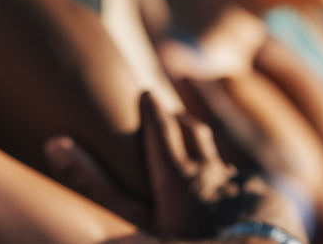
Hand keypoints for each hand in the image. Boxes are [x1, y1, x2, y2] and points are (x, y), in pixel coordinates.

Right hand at [45, 91, 239, 238]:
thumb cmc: (182, 240)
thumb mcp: (132, 217)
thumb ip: (94, 182)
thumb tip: (54, 143)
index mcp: (176, 173)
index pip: (161, 128)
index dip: (152, 109)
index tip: (146, 93)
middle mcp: (210, 173)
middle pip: (196, 135)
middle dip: (183, 121)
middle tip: (172, 115)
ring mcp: (242, 190)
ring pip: (222, 161)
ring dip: (209, 152)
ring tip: (199, 150)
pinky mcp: (268, 206)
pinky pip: (251, 188)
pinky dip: (238, 186)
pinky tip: (237, 197)